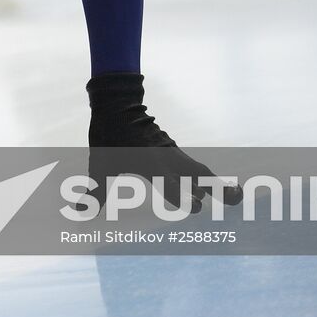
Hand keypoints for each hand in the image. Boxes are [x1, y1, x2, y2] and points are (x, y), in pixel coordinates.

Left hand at [87, 72, 241, 213]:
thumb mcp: (100, 166)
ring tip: (238, 195)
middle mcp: (167, 160)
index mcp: (152, 165)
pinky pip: (194, 166)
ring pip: (201, 170)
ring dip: (219, 183)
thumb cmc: (108, 139)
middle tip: (237, 200)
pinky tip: (213, 187)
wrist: (118, 106)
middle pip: (199, 175)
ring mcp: (173, 154)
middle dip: (216, 187)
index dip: (182, 195)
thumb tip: (78, 210)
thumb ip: (95, 192)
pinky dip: (207, 177)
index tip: (197, 206)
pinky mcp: (174, 151)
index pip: (171, 184)